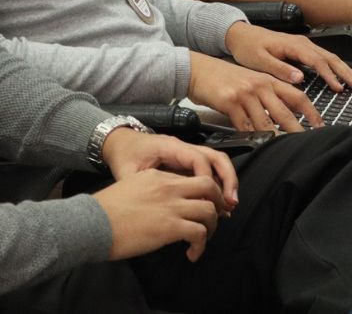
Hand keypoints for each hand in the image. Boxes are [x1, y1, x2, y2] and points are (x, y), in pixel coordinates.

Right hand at [93, 169, 227, 261]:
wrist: (93, 222)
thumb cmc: (105, 209)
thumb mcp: (129, 187)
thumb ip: (148, 191)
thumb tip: (160, 206)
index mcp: (156, 175)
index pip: (189, 178)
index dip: (201, 194)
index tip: (200, 207)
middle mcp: (167, 186)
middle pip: (208, 186)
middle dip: (217, 202)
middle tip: (213, 218)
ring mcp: (170, 205)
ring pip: (210, 210)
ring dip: (211, 227)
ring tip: (202, 239)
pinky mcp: (170, 226)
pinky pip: (200, 234)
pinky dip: (201, 246)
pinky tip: (191, 254)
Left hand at [101, 126, 237, 201]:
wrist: (120, 143)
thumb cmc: (124, 156)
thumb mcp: (127, 172)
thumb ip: (140, 186)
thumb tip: (155, 207)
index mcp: (169, 147)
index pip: (196, 158)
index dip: (205, 178)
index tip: (207, 200)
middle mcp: (182, 148)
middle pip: (215, 156)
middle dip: (227, 178)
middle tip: (230, 202)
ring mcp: (187, 154)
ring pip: (216, 162)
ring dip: (226, 181)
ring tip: (230, 205)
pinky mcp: (188, 162)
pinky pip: (209, 169)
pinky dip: (218, 184)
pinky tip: (220, 203)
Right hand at [187, 51, 320, 131]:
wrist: (196, 69)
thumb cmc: (221, 77)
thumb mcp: (249, 80)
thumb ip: (267, 94)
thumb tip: (284, 114)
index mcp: (267, 79)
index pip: (297, 96)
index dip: (312, 113)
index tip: (321, 126)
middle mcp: (259, 85)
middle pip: (285, 112)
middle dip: (298, 131)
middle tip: (307, 144)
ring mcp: (245, 94)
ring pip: (266, 122)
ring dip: (276, 138)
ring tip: (283, 150)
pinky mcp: (229, 102)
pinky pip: (244, 125)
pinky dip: (251, 136)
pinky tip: (256, 143)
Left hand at [225, 21, 351, 92]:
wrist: (240, 34)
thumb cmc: (248, 47)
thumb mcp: (259, 61)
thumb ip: (279, 69)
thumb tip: (299, 78)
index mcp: (292, 44)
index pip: (316, 60)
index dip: (329, 75)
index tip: (338, 87)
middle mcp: (301, 43)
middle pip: (329, 58)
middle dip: (346, 72)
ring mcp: (303, 44)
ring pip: (329, 57)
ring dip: (345, 70)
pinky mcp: (302, 49)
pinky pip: (324, 58)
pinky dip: (336, 67)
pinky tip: (343, 76)